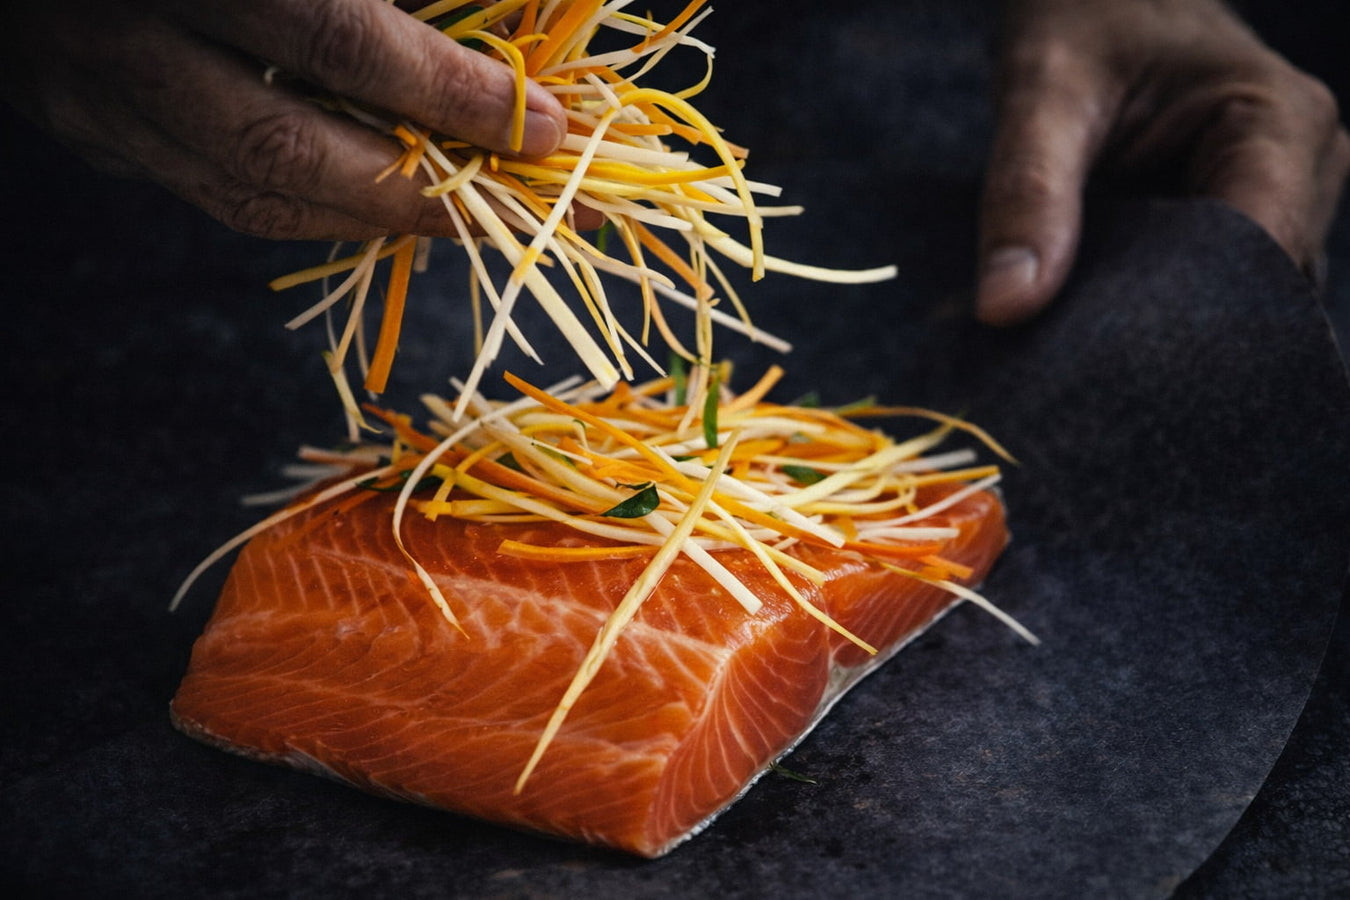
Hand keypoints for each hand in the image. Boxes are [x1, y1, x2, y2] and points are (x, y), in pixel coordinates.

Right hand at [0, 0, 566, 240]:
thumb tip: (508, 45)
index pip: (341, 42)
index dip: (452, 95)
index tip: (545, 127)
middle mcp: (128, 32)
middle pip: (289, 150)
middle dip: (422, 192)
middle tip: (517, 204)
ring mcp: (94, 91)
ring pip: (246, 195)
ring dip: (371, 218)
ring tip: (465, 216)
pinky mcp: (85, 126)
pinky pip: (209, 191)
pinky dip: (307, 206)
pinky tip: (373, 199)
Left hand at [977, 0, 1349, 324]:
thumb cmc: (1079, 20)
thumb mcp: (1041, 91)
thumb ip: (1024, 193)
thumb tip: (1003, 307)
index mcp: (1282, 126)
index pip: (1253, 260)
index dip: (1177, 322)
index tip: (1094, 360)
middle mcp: (1305, 173)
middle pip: (1248, 297)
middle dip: (1161, 336)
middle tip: (1069, 368)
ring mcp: (1284, 208)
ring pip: (1230, 310)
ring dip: (1154, 333)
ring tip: (1077, 349)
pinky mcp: (1243, 233)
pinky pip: (1207, 300)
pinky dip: (1150, 318)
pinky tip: (1094, 332)